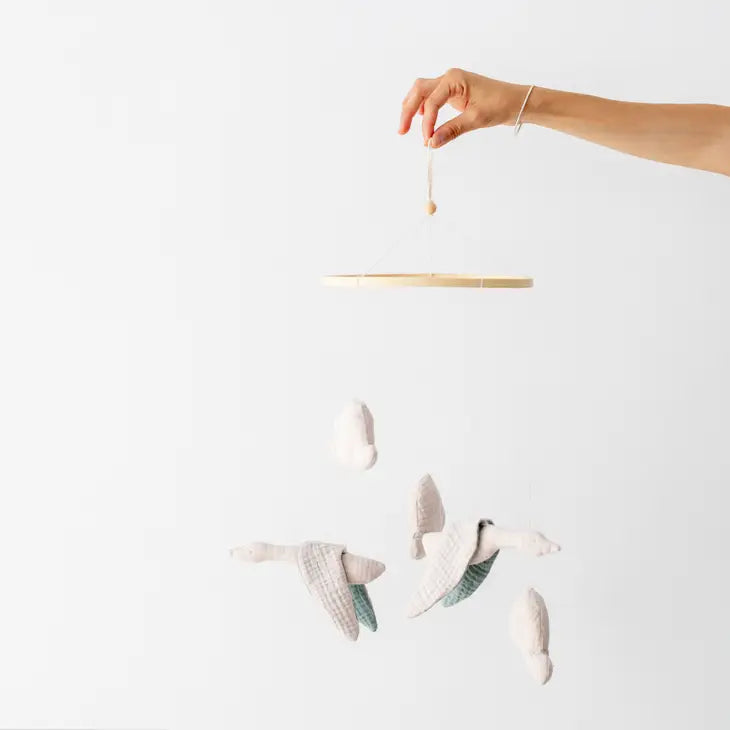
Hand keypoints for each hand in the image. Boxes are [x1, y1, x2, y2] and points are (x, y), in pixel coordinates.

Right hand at [398, 68, 528, 148]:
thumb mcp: (476, 119)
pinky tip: (421, 120)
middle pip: (419, 90)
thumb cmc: (500, 105)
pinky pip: (431, 98)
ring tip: (406, 127)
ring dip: (412, 108)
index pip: (432, 102)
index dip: (427, 122)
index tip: (427, 140)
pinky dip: (423, 108)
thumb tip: (432, 142)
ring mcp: (450, 84)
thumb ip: (452, 130)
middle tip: (402, 131)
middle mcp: (449, 78)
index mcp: (454, 79)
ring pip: (422, 92)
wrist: (516, 101)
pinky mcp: (453, 92)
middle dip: (408, 110)